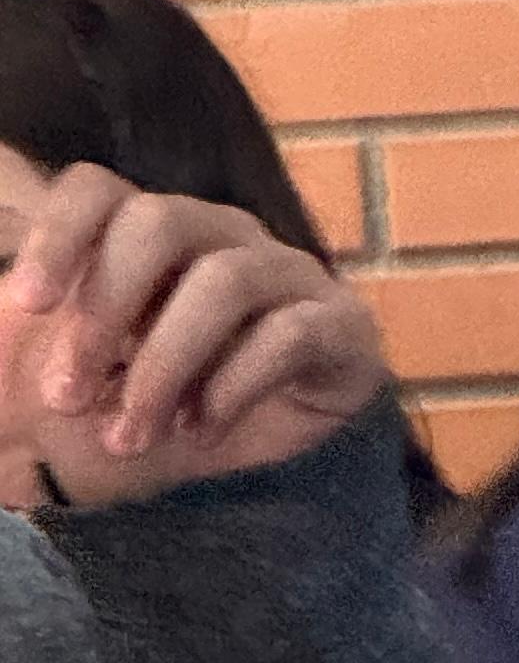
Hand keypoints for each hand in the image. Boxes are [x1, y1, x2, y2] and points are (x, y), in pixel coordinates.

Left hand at [0, 167, 385, 507]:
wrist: (288, 471)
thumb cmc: (177, 409)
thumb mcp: (95, 368)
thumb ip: (46, 328)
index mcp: (157, 231)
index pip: (98, 191)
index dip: (57, 236)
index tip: (26, 305)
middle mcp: (223, 235)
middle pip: (157, 226)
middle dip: (104, 313)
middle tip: (68, 395)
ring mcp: (289, 274)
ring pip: (224, 281)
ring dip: (165, 364)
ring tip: (134, 433)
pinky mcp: (342, 328)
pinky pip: (289, 334)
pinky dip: (235, 386)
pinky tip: (202, 433)